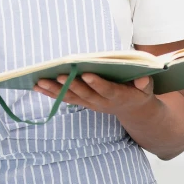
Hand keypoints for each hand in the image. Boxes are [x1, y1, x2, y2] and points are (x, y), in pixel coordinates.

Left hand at [34, 73, 159, 119]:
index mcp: (118, 96)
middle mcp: (101, 102)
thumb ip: (144, 83)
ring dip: (54, 90)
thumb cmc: (139, 91)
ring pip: (70, 97)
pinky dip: (51, 93)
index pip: (107, 90)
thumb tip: (143, 79)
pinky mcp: (82, 102)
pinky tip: (37, 86)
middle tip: (58, 75)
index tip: (87, 74)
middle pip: (84, 94)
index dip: (97, 83)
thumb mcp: (147, 88)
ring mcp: (90, 103)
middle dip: (71, 85)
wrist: (133, 109)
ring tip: (39, 82)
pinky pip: (65, 99)